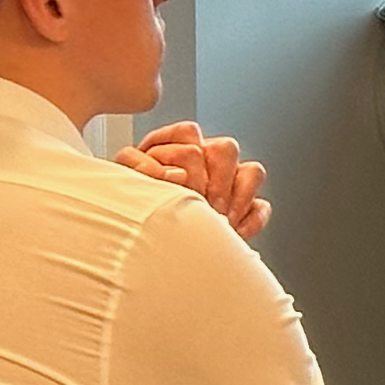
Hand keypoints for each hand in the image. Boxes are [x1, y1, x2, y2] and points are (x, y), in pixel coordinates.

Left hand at [118, 121, 269, 238]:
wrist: (136, 252)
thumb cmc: (127, 210)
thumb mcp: (123, 181)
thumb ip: (139, 167)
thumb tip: (178, 174)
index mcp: (170, 146)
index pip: (189, 133)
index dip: (184, 157)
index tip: (176, 185)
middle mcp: (202, 159)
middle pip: (226, 148)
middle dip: (216, 180)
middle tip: (203, 203)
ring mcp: (226, 182)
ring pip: (253, 171)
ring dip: (238, 197)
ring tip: (219, 219)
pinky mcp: (243, 207)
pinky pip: (261, 205)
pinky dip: (252, 219)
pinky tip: (232, 231)